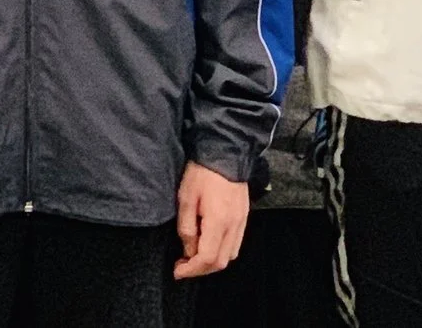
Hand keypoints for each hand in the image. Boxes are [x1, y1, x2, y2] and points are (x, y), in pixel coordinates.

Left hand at [172, 162, 249, 278]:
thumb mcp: (186, 198)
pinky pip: (236, 243)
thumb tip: (188, 251)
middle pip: (221, 262)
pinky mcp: (244, 216)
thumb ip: (187, 228)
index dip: (191, 270)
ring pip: (230, 255)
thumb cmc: (202, 172)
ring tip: (194, 256)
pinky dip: (222, 251)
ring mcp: (241, 221)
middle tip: (183, 265)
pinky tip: (209, 244)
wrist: (225, 151)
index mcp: (218, 221)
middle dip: (200, 270)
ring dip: (212, 262)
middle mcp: (233, 225)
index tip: (177, 270)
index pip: (207, 259)